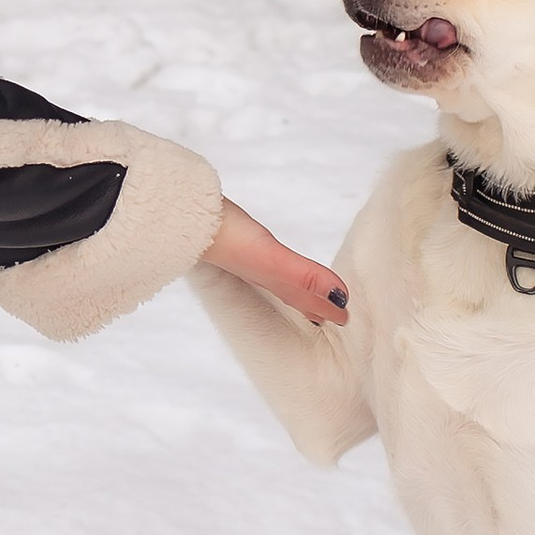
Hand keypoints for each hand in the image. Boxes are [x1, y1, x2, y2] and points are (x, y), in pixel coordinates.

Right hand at [202, 197, 349, 327]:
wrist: (189, 218)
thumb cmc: (227, 238)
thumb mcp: (272, 258)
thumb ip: (305, 276)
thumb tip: (340, 296)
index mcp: (273, 277)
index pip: (306, 297)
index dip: (326, 306)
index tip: (345, 316)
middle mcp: (262, 271)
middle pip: (295, 291)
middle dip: (314, 301)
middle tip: (333, 310)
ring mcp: (246, 257)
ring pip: (280, 278)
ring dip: (297, 288)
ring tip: (307, 294)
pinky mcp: (234, 239)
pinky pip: (264, 259)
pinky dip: (276, 267)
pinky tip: (265, 257)